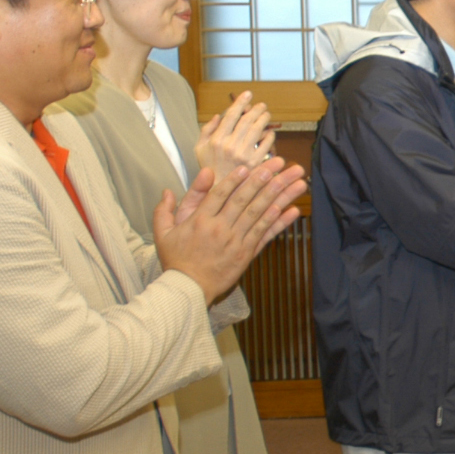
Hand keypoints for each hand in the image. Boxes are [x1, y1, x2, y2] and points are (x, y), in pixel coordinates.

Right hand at [154, 157, 306, 303]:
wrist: (188, 289)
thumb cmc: (175, 261)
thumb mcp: (162, 233)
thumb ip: (164, 210)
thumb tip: (167, 191)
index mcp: (200, 221)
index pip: (220, 195)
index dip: (235, 180)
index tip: (248, 166)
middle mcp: (219, 229)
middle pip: (243, 199)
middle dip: (263, 179)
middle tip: (278, 164)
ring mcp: (235, 242)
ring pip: (258, 214)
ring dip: (277, 195)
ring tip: (292, 181)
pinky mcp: (245, 254)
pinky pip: (264, 235)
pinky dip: (278, 222)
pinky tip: (291, 209)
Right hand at [195, 91, 275, 179]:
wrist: (219, 192)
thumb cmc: (209, 169)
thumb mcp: (199, 148)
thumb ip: (207, 130)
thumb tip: (218, 116)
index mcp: (217, 139)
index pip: (232, 115)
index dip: (241, 102)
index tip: (248, 94)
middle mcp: (231, 145)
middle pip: (247, 120)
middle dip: (256, 110)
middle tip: (261, 105)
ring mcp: (244, 154)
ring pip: (257, 130)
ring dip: (264, 120)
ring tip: (266, 115)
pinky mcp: (255, 164)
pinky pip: (266, 145)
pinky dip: (269, 136)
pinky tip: (270, 132)